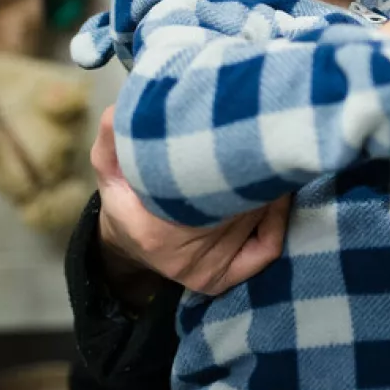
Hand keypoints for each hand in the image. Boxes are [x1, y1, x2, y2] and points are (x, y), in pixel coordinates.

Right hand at [91, 106, 289, 298]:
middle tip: (261, 142)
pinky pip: (267, 246)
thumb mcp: (111, 163)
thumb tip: (124, 112)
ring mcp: (206, 269)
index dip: (232, 159)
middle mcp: (184, 256)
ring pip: (257, 218)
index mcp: (156, 230)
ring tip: (267, 161)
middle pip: (242, 202)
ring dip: (267, 188)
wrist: (126, 241)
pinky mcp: (222, 277)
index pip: (210, 189)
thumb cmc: (128, 194)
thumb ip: (116, 135)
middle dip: (255, 170)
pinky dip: (277, 217)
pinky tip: (274, 195)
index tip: (239, 135)